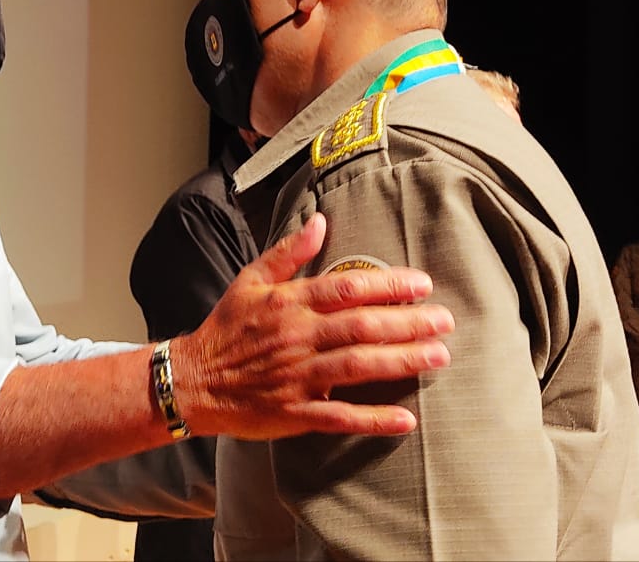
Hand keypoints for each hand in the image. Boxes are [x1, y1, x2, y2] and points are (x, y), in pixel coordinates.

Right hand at [173, 212, 452, 439]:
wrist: (193, 380)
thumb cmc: (226, 329)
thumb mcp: (250, 280)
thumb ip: (288, 252)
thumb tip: (320, 219)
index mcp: (288, 302)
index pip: (346, 288)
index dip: (387, 285)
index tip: (422, 285)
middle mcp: (297, 337)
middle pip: (361, 326)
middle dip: (407, 322)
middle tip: (445, 321)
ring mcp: (297, 376)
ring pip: (357, 366)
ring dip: (401, 361)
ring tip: (438, 356)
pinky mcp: (295, 412)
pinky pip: (340, 417)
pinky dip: (373, 419)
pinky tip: (407, 420)